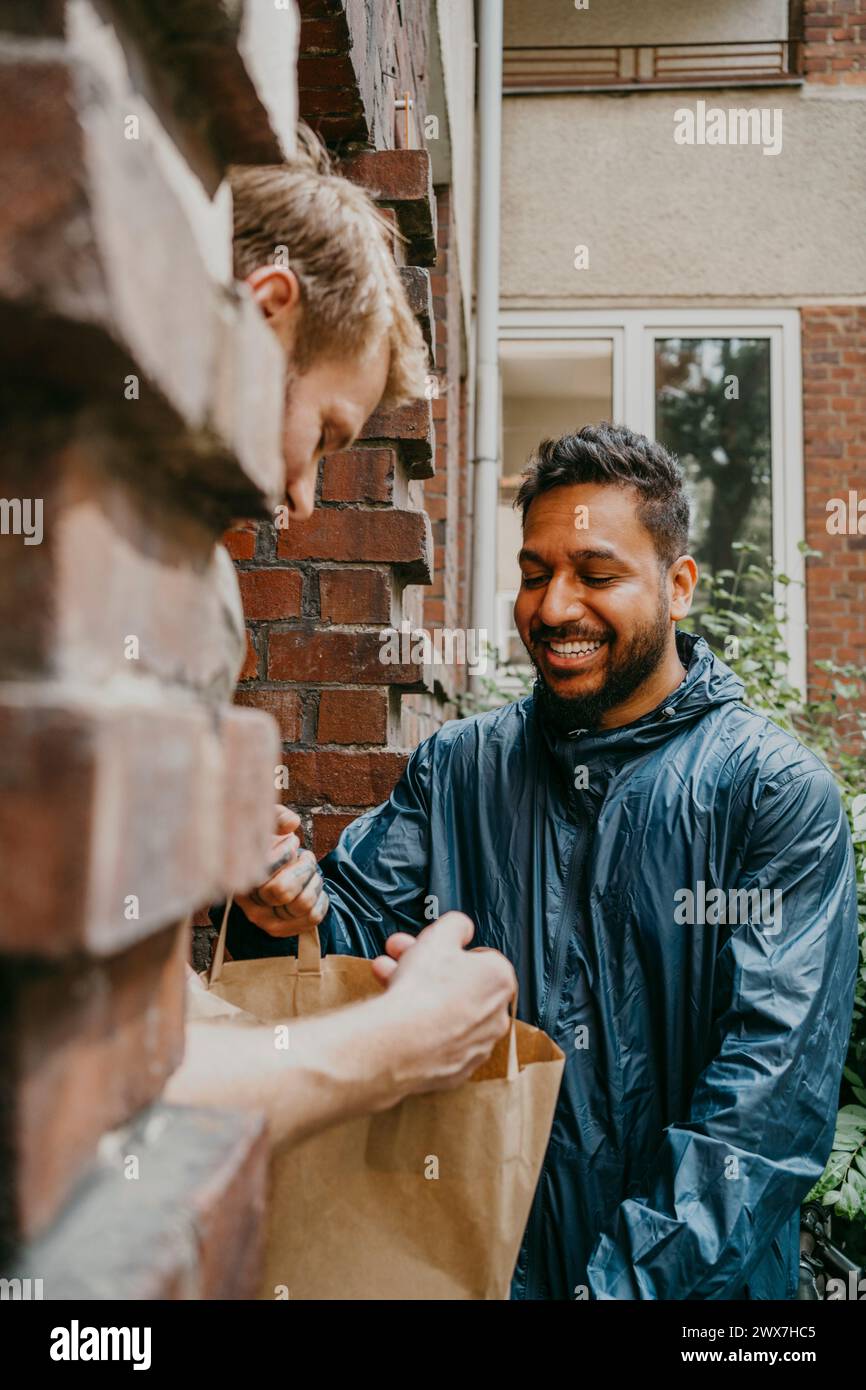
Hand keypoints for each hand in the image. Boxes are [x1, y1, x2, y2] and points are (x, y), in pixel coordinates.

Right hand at [235, 804, 328, 937]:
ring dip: (314, 880)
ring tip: (309, 869)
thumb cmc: (269, 844)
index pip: (263, 872)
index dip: (284, 853)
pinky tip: (312, 885)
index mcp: (240, 879)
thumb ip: (277, 817)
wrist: (273, 874)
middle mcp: (249, 906)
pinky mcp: (286, 930)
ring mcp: (268, 922)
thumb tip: (292, 822)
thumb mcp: (268, 825)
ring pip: (303, 903)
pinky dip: (321, 896)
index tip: (292, 840)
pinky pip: (315, 916)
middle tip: (304, 855)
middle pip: (283, 890)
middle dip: (303, 866)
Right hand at [373, 913, 515, 1094]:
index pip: (479, 958)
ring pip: (446, 1012)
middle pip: (458, 984)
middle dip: (426, 968)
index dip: (448, 950)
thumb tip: (461, 927)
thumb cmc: (423, 990)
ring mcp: (477, 1046)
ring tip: (387, 981)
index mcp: (500, 979)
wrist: (400, 1042)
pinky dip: (422, 1029)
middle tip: (401, 959)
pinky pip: (439, 1041)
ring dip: (420, 995)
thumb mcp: (438, 935)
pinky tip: (398, 1017)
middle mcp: (496, 1015)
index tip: (429, 948)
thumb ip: (456, 925)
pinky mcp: (457, 1070)